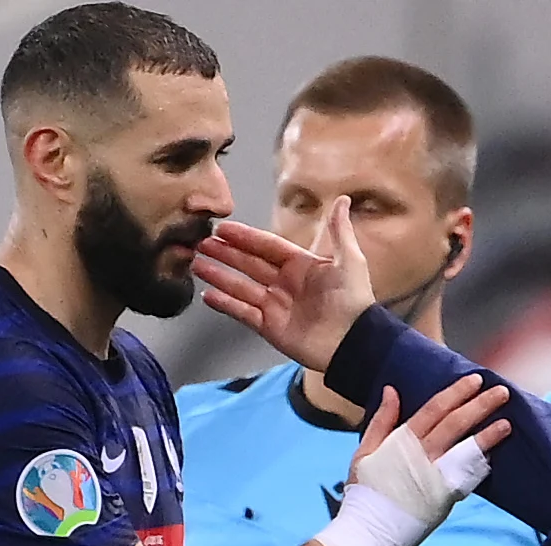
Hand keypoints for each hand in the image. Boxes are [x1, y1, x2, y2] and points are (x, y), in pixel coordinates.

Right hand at [194, 199, 377, 370]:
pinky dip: (225, 304)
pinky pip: (242, 313)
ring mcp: (275, 306)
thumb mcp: (349, 260)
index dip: (245, 237)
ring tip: (197, 264)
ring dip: (219, 275)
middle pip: (248, 264)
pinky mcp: (269, 327)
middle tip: (201, 243)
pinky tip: (208, 295)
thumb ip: (339, 230)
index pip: (266, 246)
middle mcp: (284, 283)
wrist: (353, 342)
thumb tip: (344, 199)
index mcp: (301, 265)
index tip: (222, 229)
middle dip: (225, 254)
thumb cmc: (353, 300)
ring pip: (240, 286)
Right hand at [314, 378, 509, 545]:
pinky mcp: (445, 498)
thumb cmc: (363, 493)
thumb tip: (392, 390)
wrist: (367, 532)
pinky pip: (467, 477)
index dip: (456, 392)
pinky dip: (481, 465)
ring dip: (488, 434)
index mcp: (402, 440)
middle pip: (456, 423)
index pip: (435, 408)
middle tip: (501, 392)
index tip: (475, 380)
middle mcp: (423, 455)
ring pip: (466, 449)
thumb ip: (381, 420)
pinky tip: (494, 455)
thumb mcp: (363, 451)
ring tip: (507, 422)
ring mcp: (435, 477)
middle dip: (480, 405)